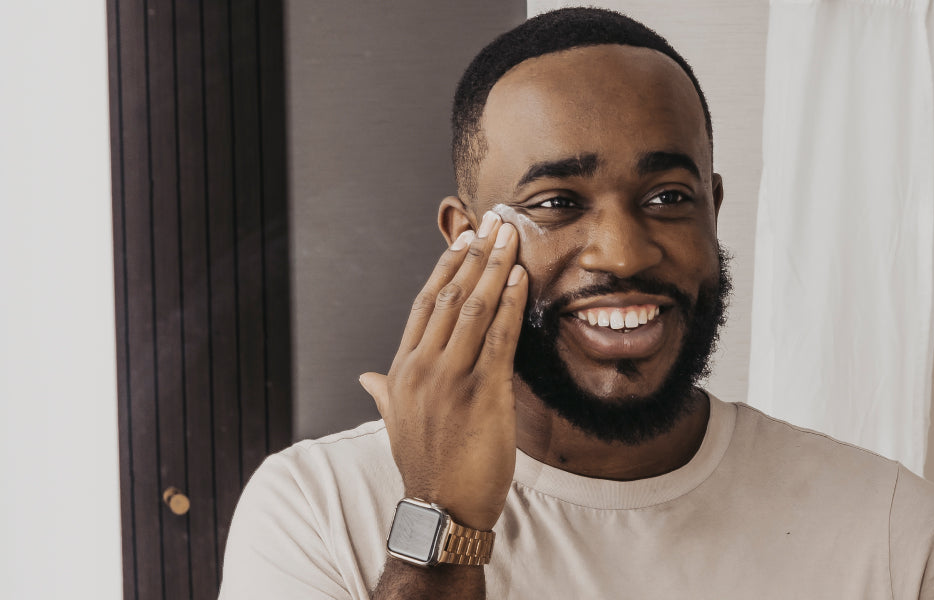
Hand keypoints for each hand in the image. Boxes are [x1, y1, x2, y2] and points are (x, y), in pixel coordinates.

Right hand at [359, 211, 526, 530]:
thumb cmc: (426, 466)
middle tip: (493, 222)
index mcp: (401, 370)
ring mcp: (451, 379)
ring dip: (495, 267)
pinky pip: (499, 337)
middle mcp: (421, 368)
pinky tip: (521, 278)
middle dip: (474, 254)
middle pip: (449, 296)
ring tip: (511, 237)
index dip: (445, 268)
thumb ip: (383, 392)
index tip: (463, 240)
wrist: (442, 509)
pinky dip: (511, 303)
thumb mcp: (396, 423)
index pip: (422, 304)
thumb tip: (366, 378)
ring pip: (473, 308)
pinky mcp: (483, 393)